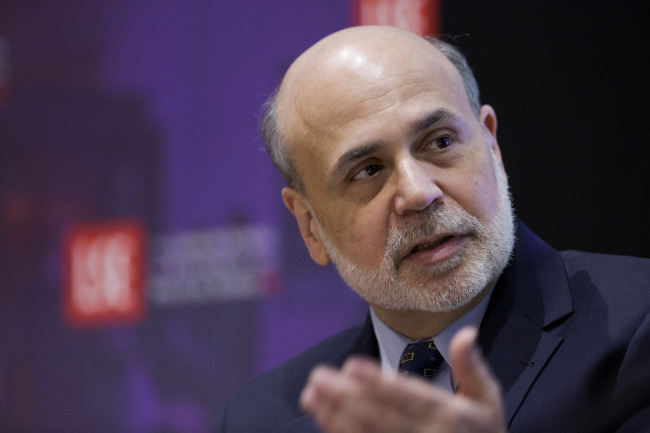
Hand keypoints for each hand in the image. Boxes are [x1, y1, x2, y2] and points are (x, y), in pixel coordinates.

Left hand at [300, 327, 505, 432]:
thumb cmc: (484, 431)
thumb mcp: (487, 398)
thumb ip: (472, 367)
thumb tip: (466, 332)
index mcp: (449, 415)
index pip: (408, 396)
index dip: (379, 382)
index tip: (352, 366)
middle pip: (380, 415)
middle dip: (346, 396)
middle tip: (318, 377)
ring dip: (335, 415)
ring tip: (312, 395)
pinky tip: (323, 417)